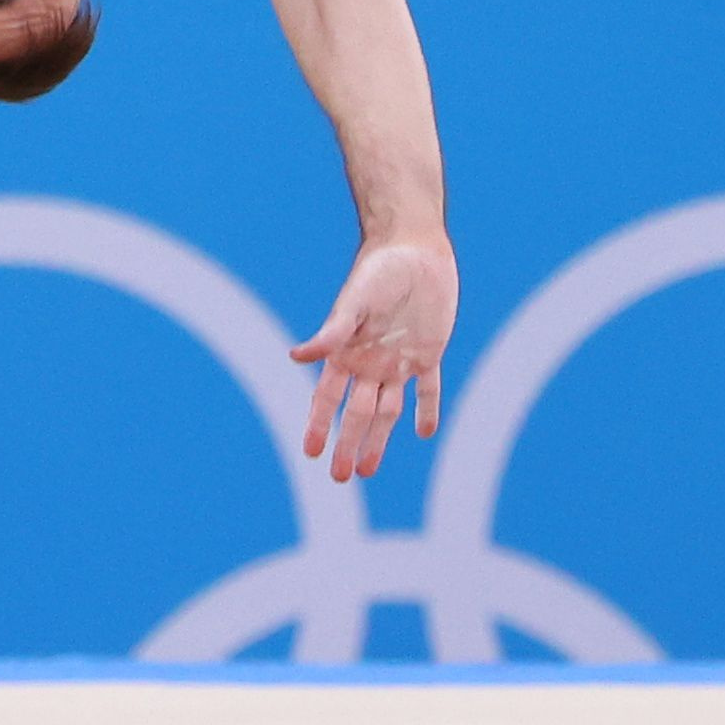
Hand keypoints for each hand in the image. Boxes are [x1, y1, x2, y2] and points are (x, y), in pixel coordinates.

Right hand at [290, 237, 457, 481]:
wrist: (414, 247)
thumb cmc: (378, 270)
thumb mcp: (353, 303)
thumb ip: (330, 334)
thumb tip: (296, 356)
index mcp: (347, 351)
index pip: (327, 397)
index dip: (318, 424)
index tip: (310, 453)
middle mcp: (370, 362)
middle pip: (357, 413)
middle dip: (348, 444)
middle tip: (340, 477)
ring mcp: (399, 360)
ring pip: (388, 410)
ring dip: (379, 439)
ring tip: (369, 469)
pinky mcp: (429, 353)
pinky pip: (428, 388)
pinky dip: (427, 409)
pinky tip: (424, 433)